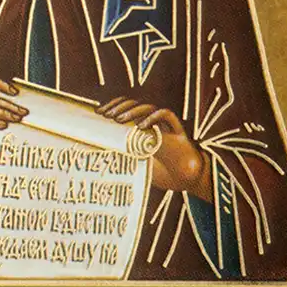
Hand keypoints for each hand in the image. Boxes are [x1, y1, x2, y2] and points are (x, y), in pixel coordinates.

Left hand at [98, 97, 212, 201]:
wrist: (187, 182)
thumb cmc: (163, 173)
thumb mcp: (136, 164)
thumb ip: (123, 157)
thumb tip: (99, 155)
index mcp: (143, 128)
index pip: (126, 108)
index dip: (113, 106)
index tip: (98, 112)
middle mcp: (154, 123)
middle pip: (136, 104)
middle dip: (119, 107)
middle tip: (106, 115)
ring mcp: (166, 126)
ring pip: (149, 107)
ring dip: (132, 111)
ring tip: (118, 120)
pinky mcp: (179, 132)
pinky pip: (167, 115)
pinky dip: (154, 117)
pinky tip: (142, 126)